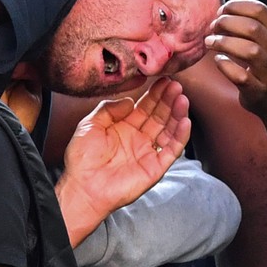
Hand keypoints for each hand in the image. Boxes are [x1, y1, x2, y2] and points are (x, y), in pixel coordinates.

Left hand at [56, 77, 189, 242]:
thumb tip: (130, 100)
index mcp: (122, 127)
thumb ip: (108, 109)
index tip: (163, 79)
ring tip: (182, 98)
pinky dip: (180, 136)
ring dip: (177, 114)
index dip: (154, 94)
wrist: (83, 187)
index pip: (144, 107)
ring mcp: (147, 152)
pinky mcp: (155, 168)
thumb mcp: (89, 125)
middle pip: (158, 115)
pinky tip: (184, 121)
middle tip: (176, 85)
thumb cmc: (81, 159)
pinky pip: (171, 150)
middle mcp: (137, 138)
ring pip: (168, 129)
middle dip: (168, 100)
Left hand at [205, 0, 266, 115]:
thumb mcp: (264, 38)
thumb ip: (249, 14)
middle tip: (212, 27)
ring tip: (209, 42)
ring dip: (224, 43)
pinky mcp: (259, 90)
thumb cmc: (265, 63)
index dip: (236, 6)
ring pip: (249, 51)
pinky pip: (241, 76)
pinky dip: (225, 65)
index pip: (260, 10)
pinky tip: (218, 60)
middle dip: (227, 23)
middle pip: (253, 28)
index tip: (220, 11)